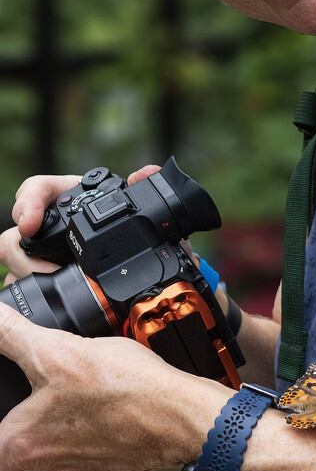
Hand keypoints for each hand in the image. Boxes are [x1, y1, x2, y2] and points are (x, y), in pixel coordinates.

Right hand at [0, 166, 161, 282]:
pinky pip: (22, 280)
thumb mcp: (129, 205)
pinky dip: (31, 288)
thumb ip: (140, 186)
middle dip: (24, 254)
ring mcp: (40, 248)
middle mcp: (47, 222)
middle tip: (47, 270)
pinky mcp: (40, 270)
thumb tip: (146, 173)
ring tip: (54, 285)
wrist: (126, 249)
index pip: (35, 190)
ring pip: (14, 260)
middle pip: (15, 233)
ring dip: (28, 273)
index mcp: (65, 197)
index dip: (28, 203)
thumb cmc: (120, 221)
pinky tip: (50, 296)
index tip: (29, 223)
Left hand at [0, 302, 226, 470]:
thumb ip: (11, 335)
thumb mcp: (58, 350)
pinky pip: (94, 459)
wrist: (181, 415)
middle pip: (21, 470)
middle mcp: (51, 464)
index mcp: (25, 442)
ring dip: (57, 449)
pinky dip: (94, 442)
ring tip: (66, 416)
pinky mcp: (116, 466)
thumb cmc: (123, 388)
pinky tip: (105, 416)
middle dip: (21, 456)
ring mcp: (86, 469)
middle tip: (24, 434)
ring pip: (58, 465)